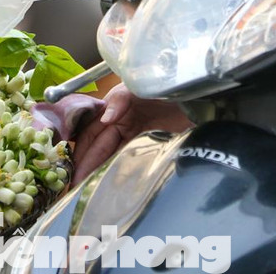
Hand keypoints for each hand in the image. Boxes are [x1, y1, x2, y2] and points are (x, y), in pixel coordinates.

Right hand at [72, 84, 192, 183]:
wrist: (202, 93)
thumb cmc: (168, 83)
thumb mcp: (140, 85)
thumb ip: (121, 98)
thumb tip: (106, 118)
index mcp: (114, 105)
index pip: (91, 132)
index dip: (81, 151)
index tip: (73, 171)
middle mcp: (121, 119)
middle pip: (98, 146)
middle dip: (85, 166)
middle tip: (75, 189)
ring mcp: (136, 131)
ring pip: (110, 155)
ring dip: (98, 171)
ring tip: (87, 192)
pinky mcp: (150, 141)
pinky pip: (127, 157)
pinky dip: (116, 170)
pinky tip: (110, 184)